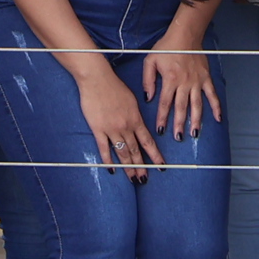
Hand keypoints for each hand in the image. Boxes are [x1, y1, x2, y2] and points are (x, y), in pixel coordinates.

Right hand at [73, 60, 158, 175]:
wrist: (97, 80)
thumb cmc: (114, 86)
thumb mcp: (131, 100)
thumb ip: (135, 115)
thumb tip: (138, 126)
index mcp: (136, 119)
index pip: (148, 142)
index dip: (155, 156)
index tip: (161, 166)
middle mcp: (126, 127)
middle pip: (135, 151)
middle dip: (141, 167)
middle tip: (144, 179)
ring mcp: (112, 129)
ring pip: (122, 153)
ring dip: (128, 167)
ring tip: (132, 179)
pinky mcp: (98, 129)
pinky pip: (104, 148)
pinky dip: (108, 160)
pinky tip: (112, 169)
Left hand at [141, 41, 221, 138]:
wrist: (185, 35)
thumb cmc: (166, 47)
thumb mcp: (150, 61)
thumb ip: (148, 80)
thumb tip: (148, 97)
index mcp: (170, 79)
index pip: (165, 103)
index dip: (162, 117)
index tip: (161, 130)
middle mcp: (184, 83)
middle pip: (181, 108)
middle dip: (179, 124)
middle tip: (178, 138)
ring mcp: (197, 82)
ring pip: (197, 105)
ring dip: (196, 120)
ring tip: (194, 133)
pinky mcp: (206, 79)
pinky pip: (212, 95)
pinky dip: (216, 107)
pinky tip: (218, 119)